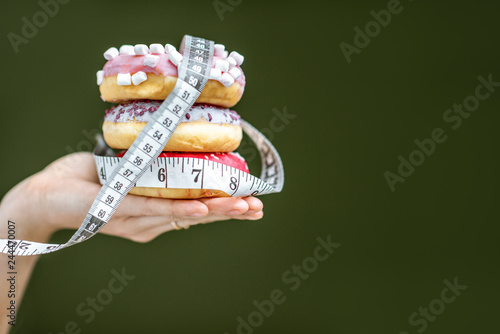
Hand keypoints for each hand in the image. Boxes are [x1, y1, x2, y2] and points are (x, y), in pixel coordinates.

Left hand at [0, 152, 262, 243]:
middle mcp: (150, 222)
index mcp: (156, 213)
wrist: (47, 194)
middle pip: (198, 217)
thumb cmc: (89, 181)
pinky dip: (180, 212)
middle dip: (230, 212)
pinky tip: (201, 211)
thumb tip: (180, 149)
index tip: (253, 203)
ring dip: (215, 212)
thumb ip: (153, 171)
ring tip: (241, 207)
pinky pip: (154, 211)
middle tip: (258, 207)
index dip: (226, 207)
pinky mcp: (119, 212)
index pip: (198, 210)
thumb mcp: (129, 173)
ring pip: (182, 215)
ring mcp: (137, 219)